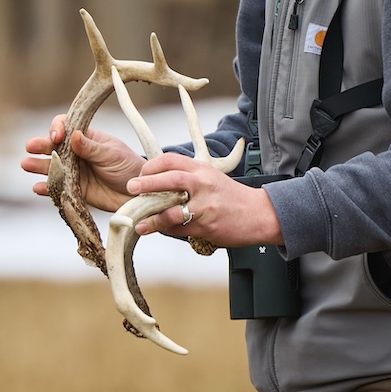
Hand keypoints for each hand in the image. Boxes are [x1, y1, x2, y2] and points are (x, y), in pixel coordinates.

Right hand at [20, 115, 144, 212]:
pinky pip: (57, 188)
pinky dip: (47, 188)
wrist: (138, 193)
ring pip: (51, 167)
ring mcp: (74, 172)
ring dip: (38, 165)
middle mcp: (76, 153)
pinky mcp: (74, 190)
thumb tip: (73, 135)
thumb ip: (92, 147)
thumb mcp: (112, 154)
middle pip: (53, 147)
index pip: (66, 127)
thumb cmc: (128, 167)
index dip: (57, 128)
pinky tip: (37, 187)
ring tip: (26, 164)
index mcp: (86, 138)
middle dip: (41, 146)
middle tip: (30, 147)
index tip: (56, 136)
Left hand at [126, 152, 283, 249]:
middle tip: (131, 188)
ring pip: (172, 212)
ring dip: (152, 218)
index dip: (151, 166)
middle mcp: (203, 184)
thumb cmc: (231, 197)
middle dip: (147, 184)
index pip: (171, 160)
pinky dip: (167, 231)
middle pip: (170, 179)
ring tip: (139, 223)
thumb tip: (157, 182)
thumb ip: (187, 178)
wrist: (259, 214)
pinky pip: (181, 229)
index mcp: (202, 170)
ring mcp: (205, 206)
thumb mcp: (210, 178)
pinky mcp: (206, 226)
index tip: (140, 174)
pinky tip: (157, 230)